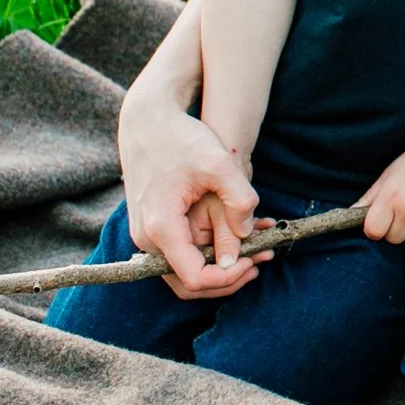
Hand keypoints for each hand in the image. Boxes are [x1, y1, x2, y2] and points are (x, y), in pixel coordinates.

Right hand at [118, 93, 263, 298]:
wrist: (147, 120)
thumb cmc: (182, 138)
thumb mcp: (219, 163)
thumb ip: (239, 200)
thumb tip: (247, 236)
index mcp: (161, 227)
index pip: (194, 278)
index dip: (228, 278)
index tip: (254, 260)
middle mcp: (146, 239)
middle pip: (187, 284)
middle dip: (227, 279)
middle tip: (259, 264)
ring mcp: (145, 235)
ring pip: (183, 271)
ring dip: (219, 268)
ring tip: (254, 252)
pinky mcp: (151, 227)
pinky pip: (179, 254)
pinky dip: (207, 253)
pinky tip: (235, 238)